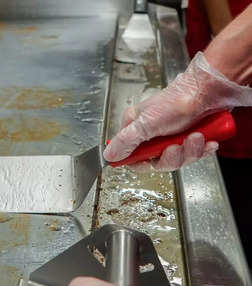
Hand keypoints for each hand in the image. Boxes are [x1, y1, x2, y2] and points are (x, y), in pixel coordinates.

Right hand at [104, 52, 251, 170]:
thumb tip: (108, 155)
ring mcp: (173, 136)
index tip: (149, 161)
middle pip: (157, 161)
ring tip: (196, 136)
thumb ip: (124, 142)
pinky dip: (203, 149)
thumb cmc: (178, 100)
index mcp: (137, 129)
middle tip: (177, 145)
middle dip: (172, 156)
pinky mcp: (191, 137)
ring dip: (190, 151)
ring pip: (178, 159)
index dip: (141, 162)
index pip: (132, 156)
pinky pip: (195, 154)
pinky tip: (207, 140)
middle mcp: (153, 134)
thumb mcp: (144, 124)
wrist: (210, 90)